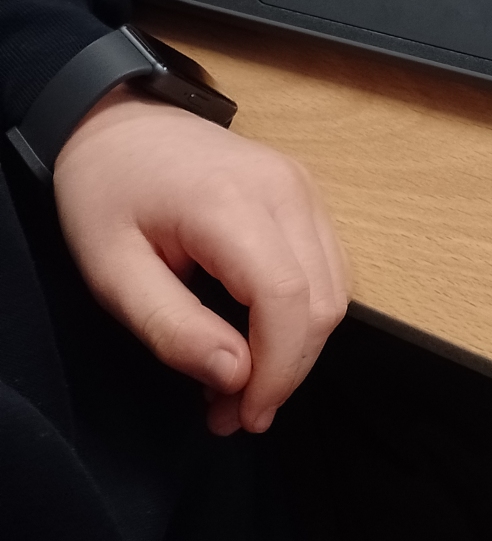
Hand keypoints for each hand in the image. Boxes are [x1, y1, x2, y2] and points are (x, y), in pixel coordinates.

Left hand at [53, 91, 347, 435]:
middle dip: (287, 370)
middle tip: (230, 412)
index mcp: (230, 204)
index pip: (285, 299)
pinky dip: (303, 315)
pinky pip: (328, 267)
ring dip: (299, 348)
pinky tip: (260, 338)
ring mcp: (301, 185)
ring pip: (335, 289)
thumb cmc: (107, 194)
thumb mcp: (111, 273)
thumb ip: (173, 329)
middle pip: (321, 301)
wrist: (121, 124)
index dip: (277, 370)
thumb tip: (237, 377)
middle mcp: (284, 188)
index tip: (242, 416)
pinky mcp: (305, 192)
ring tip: (241, 382)